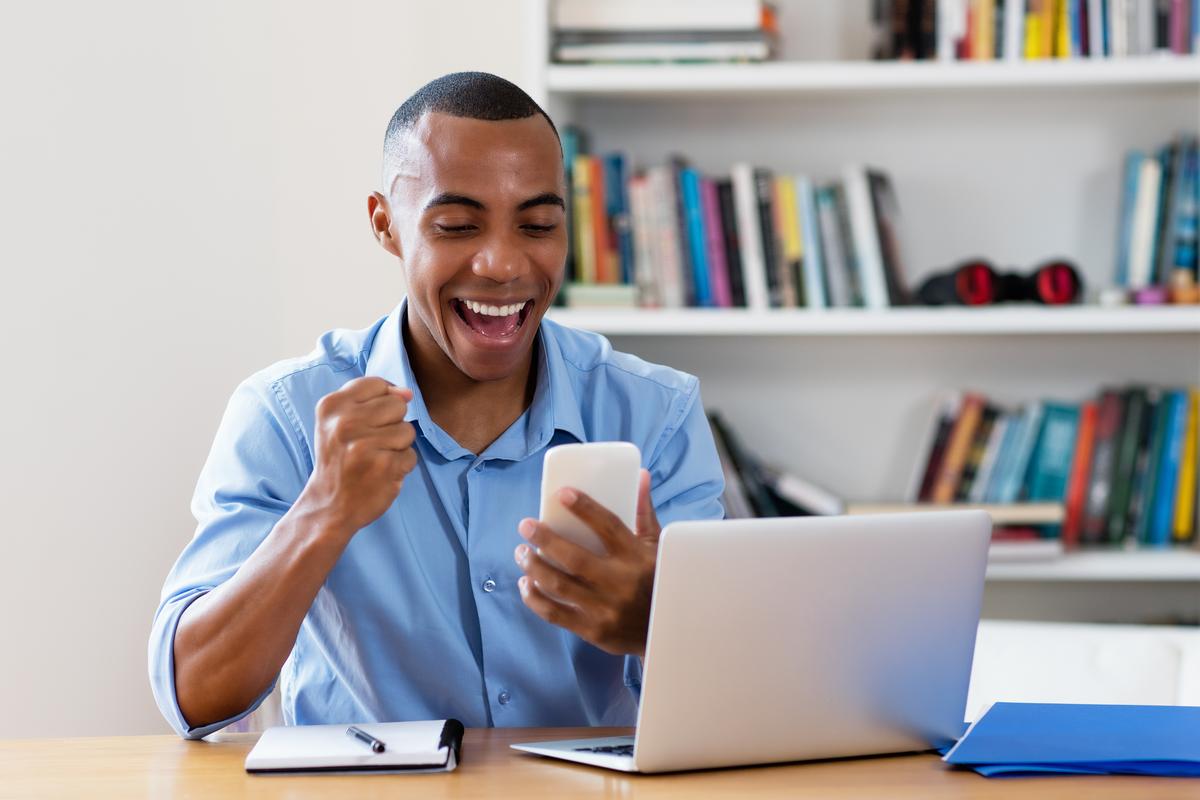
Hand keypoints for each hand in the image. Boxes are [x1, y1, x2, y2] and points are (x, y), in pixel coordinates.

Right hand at [302, 376, 416, 537]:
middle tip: (369, 444)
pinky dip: (400, 467)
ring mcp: (364, 445)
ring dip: (397, 447)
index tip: (366, 423)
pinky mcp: (384, 465)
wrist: (328, 506)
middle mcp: (345, 422)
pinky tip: (379, 474)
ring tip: (374, 459)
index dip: (380, 402)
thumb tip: (407, 393)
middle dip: (392, 424)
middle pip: (397, 405)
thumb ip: (371, 400)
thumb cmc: (339, 459)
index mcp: (331, 405)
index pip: (377, 384)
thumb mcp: (339, 422)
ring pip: (408, 430)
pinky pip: (411, 455)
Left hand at [514, 469, 660, 656]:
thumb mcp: (657, 548)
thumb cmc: (657, 581)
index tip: (561, 494)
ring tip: (521, 552)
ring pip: (559, 586)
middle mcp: (620, 583)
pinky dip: (534, 598)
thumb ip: (643, 513)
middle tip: (525, 525)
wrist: (667, 632)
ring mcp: (605, 609)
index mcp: (637, 558)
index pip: (609, 527)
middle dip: (545, 539)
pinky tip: (526, 583)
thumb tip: (638, 475)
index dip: (585, 508)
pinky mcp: (593, 631)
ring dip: (534, 567)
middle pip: (574, 558)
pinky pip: (554, 613)